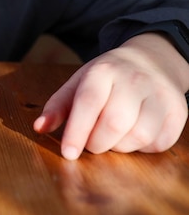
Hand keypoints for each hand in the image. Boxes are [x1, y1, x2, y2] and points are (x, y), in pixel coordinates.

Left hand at [34, 33, 188, 159]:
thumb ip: (57, 106)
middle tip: (91, 142)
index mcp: (103, 71)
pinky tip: (133, 135)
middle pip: (115, 123)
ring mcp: (160, 94)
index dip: (77, 131)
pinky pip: (159, 143)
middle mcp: (134, 80)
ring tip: (112, 136)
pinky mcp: (178, 111)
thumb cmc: (107, 78)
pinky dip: (142, 148)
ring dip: (120, 147)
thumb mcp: (78, 83)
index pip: (89, 102)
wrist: (151, 61)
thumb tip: (39, 128)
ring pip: (139, 136)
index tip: (68, 153)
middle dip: (97, 142)